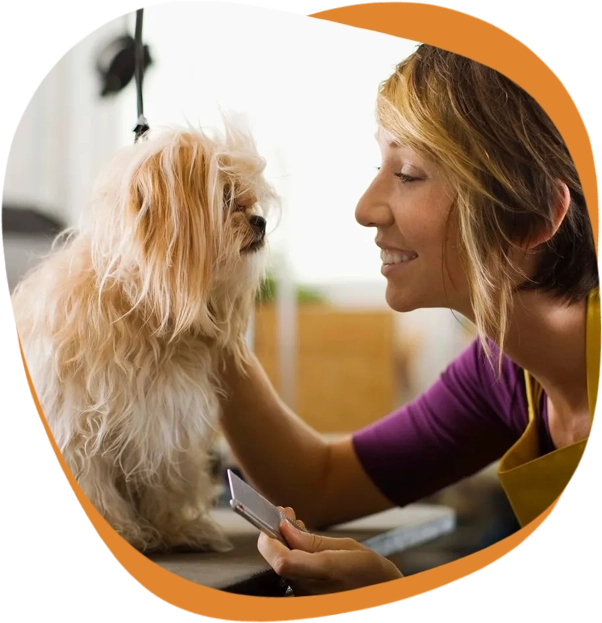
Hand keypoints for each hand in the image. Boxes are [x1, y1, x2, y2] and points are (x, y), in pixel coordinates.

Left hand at [257, 507, 402, 595]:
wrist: (385, 601)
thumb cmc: (372, 573)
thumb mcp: (348, 548)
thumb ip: (313, 541)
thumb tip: (286, 528)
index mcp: (328, 574)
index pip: (283, 562)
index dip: (271, 540)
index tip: (275, 519)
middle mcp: (314, 592)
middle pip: (280, 562)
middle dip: (277, 535)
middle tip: (286, 514)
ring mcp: (309, 600)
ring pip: (284, 568)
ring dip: (284, 544)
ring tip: (297, 526)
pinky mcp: (307, 603)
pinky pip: (291, 576)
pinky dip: (292, 557)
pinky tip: (301, 545)